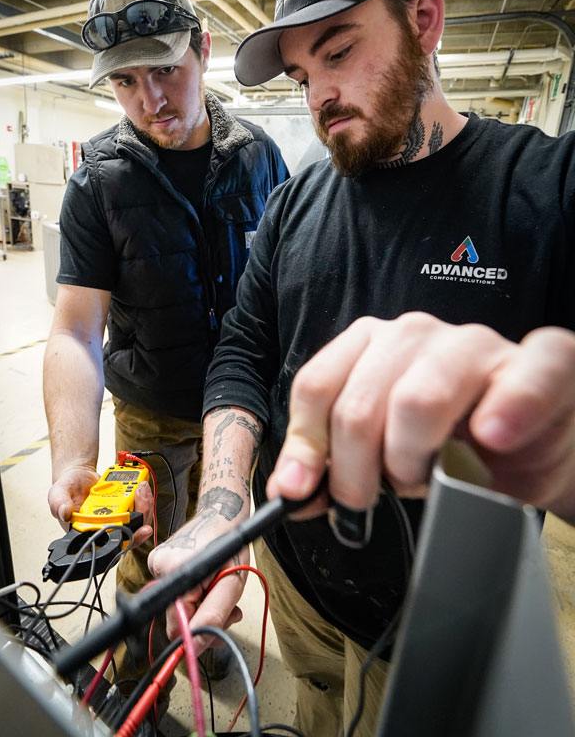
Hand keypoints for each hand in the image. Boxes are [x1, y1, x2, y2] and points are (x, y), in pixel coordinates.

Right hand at [47, 466, 153, 547]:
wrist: (78, 475)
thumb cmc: (68, 488)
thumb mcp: (58, 493)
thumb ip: (58, 503)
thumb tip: (64, 512)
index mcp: (88, 533)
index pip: (110, 545)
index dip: (128, 541)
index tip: (140, 530)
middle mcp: (105, 529)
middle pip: (131, 534)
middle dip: (142, 516)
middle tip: (142, 496)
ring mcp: (116, 519)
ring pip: (138, 521)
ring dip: (145, 505)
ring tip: (142, 488)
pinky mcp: (124, 508)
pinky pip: (139, 508)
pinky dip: (143, 498)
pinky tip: (141, 486)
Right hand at [148, 511, 247, 651]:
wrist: (223, 514)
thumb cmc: (230, 543)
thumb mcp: (231, 583)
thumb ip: (214, 615)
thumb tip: (194, 645)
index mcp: (174, 572)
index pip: (176, 627)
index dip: (200, 631)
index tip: (219, 624)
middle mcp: (158, 568)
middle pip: (176, 619)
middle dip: (204, 619)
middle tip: (228, 608)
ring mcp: (156, 565)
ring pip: (178, 608)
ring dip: (202, 607)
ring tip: (220, 591)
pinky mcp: (160, 564)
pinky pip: (176, 594)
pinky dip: (195, 595)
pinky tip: (208, 583)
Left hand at [267, 313, 574, 524]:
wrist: (532, 445)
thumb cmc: (452, 448)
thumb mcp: (380, 458)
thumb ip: (334, 468)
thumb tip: (289, 491)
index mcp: (369, 346)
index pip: (316, 385)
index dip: (305, 445)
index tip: (300, 491)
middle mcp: (415, 334)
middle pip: (359, 405)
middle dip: (358, 471)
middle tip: (376, 498)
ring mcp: (475, 344)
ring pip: (419, 398)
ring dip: (415, 458)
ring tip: (432, 478)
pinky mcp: (543, 361)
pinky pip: (528, 374)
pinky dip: (508, 408)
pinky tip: (493, 437)